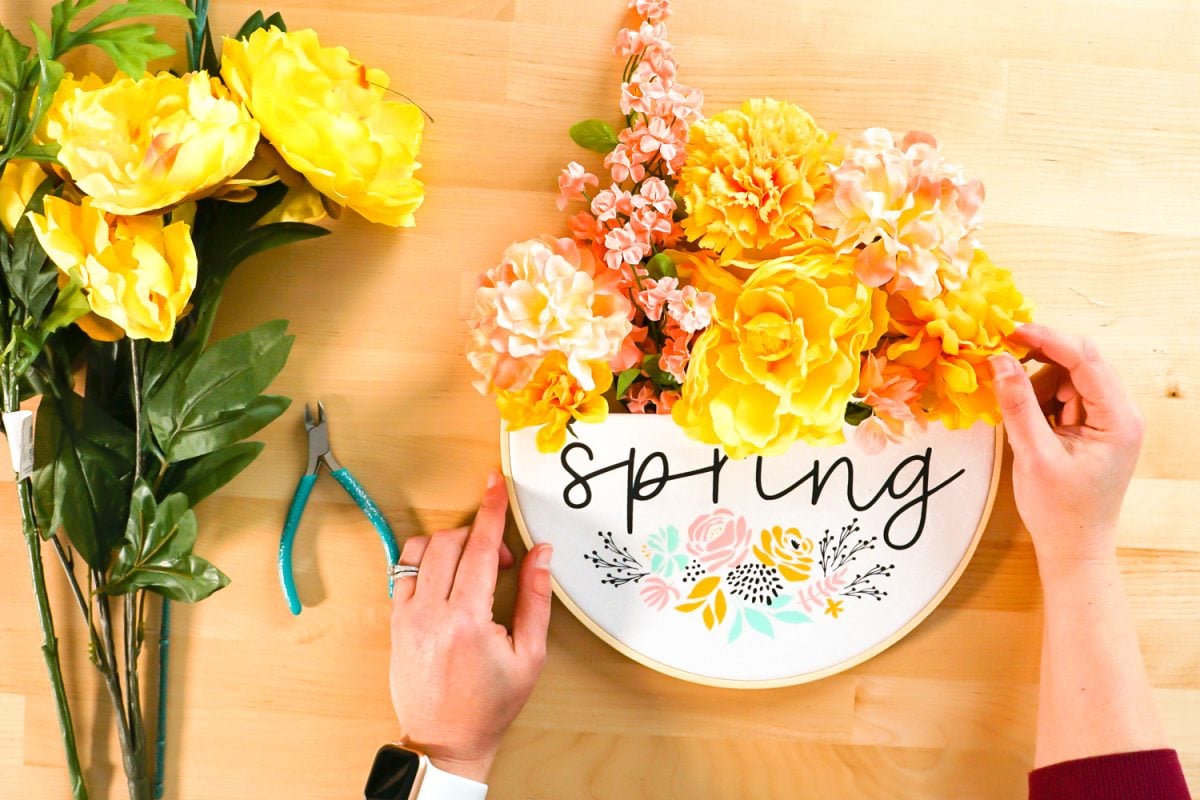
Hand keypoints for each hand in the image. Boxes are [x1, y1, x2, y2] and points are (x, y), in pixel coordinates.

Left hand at [388, 469, 552, 782]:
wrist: (445, 741)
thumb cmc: (490, 705)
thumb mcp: (529, 656)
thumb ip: (536, 599)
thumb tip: (541, 553)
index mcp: (468, 621)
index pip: (481, 548)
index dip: (491, 511)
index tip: (494, 484)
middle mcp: (431, 613)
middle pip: (450, 542)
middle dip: (480, 535)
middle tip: (503, 562)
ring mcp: (407, 617)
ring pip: (421, 551)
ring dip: (450, 545)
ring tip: (472, 568)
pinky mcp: (395, 623)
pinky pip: (403, 571)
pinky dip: (425, 561)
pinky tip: (446, 577)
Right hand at [989, 323, 1144, 577]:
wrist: (1074, 548)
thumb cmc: (1060, 510)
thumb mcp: (1034, 455)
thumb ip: (1017, 405)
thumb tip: (999, 361)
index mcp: (1119, 418)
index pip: (1085, 359)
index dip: (1047, 339)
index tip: (1010, 331)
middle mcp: (1120, 413)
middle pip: (1079, 363)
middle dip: (1039, 359)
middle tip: (1000, 361)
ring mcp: (1106, 419)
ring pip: (1068, 378)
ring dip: (1037, 385)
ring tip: (1019, 419)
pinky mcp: (1090, 427)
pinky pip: (1063, 397)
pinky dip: (1039, 400)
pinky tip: (1026, 424)